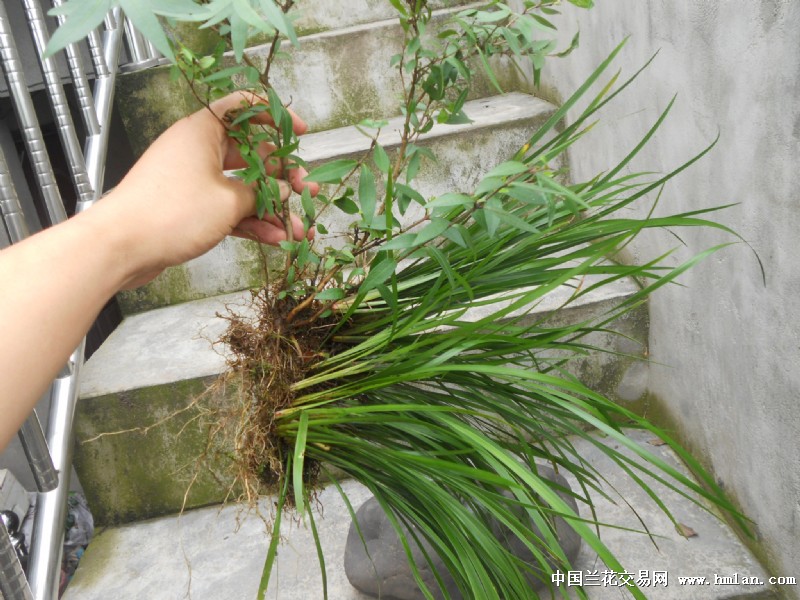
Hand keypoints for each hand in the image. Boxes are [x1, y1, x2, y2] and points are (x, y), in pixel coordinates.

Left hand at [92, 91, 319, 288]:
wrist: (121, 247)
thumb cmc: (171, 211)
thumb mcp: (229, 200)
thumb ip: (261, 194)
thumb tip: (281, 192)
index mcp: (203, 131)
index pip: (245, 108)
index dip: (276, 115)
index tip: (301, 133)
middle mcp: (198, 150)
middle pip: (251, 154)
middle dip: (282, 177)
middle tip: (305, 192)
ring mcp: (194, 180)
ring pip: (242, 188)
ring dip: (271, 208)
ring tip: (299, 228)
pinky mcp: (190, 207)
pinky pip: (229, 209)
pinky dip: (251, 222)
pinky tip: (275, 239)